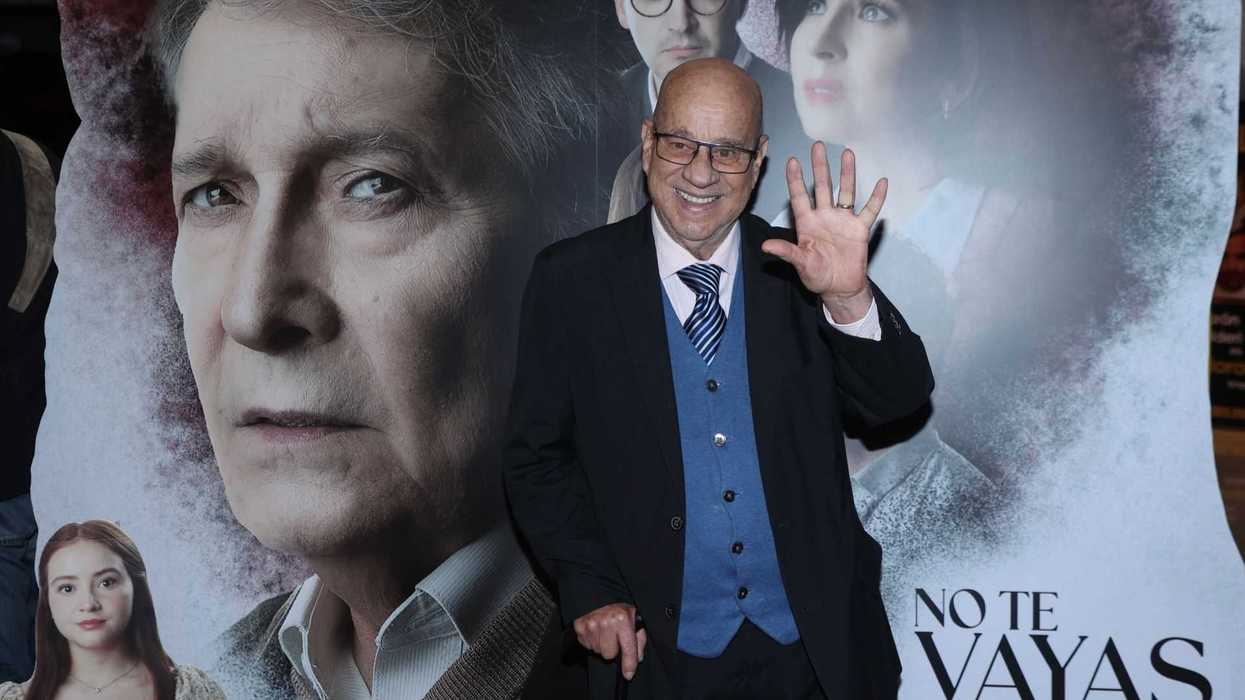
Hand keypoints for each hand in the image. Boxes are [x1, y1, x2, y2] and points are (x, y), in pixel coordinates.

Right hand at [573, 603, 647, 679]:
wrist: (599, 594)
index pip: (627, 649)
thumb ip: (639, 639)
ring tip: (604, 631)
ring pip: (598, 651)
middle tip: (614, 636)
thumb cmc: (619, 608)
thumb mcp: (635, 618)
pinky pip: (587, 645)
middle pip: (609, 654)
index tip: (628, 674)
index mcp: (623, 620)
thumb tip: (638, 658)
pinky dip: (591, 640)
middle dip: (613, 648)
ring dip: (601, 644)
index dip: (629, 664)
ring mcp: (591, 625)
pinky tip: (596, 630)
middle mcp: (607, 622)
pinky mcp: (580, 627)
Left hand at [763, 143, 885, 322]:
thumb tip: (766, 247)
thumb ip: (787, 252)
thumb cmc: (816, 276)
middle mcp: (825, 217)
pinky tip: (882, 182)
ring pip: (845, 192)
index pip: (799, 197)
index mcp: (807, 223)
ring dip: (847, 174)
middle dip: (820, 167)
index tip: (792, 161)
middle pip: (822, 187)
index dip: (795, 179)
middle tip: (818, 146)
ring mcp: (843, 221)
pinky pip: (869, 210)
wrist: (839, 287)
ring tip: (848, 153)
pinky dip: (876, 198)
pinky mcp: (860, 229)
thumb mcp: (800, 264)